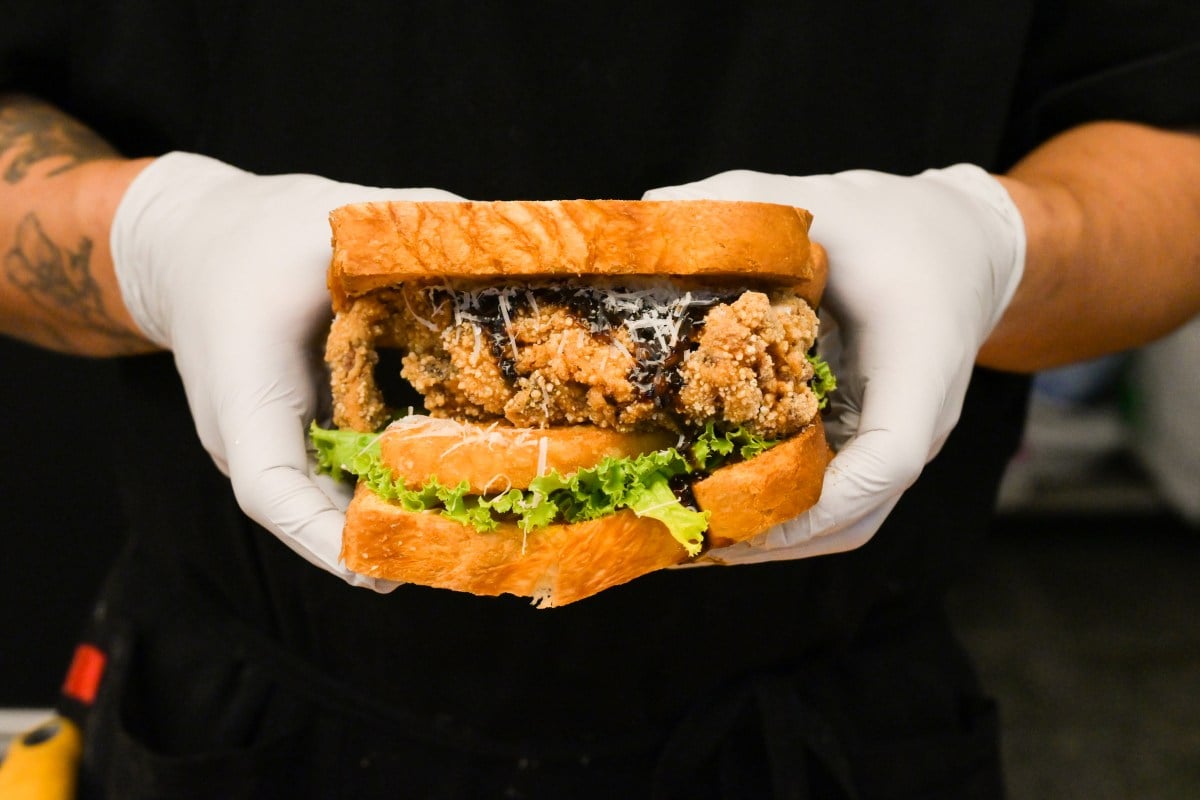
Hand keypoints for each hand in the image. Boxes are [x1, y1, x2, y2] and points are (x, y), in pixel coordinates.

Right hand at [111, 153, 461, 588]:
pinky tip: (440, 492)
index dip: (321, 535)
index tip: (374, 570)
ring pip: (317, 504)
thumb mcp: (327, 212)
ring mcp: (262, 440)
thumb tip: (489, 231)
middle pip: (303, 512)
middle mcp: (246, 432)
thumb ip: (405, 217)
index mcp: (244, 385)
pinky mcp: (285, 436)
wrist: (191, 246)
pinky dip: (378, 489)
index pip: (270, 484)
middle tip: (450, 558)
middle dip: (371, 542)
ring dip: (380, 523)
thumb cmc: (255, 233)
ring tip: (457, 540)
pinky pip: (329, 478)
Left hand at [644, 166, 1024, 563]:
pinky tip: (717, 504)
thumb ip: (744, 198)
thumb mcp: (824, 201)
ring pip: (843, 522)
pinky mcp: (875, 444)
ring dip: (769, 539)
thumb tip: (651, 213)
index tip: (733, 506)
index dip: (814, 498)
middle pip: (854, 517)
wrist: (964, 246)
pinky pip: (833, 499)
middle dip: (768, 539)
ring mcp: (897, 442)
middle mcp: (918, 422)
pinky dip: (779, 515)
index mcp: (921, 364)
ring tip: (688, 539)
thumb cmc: (901, 226)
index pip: (887, 459)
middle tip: (682, 539)